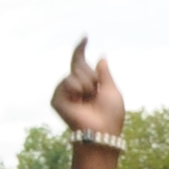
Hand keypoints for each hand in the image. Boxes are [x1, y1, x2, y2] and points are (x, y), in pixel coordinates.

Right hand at [56, 41, 129, 168]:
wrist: (102, 131)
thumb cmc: (110, 115)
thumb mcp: (112, 90)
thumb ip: (105, 74)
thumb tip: (101, 58)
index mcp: (87, 85)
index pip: (81, 63)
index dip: (81, 50)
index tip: (85, 37)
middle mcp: (73, 88)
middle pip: (79, 65)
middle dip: (92, 75)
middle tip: (95, 93)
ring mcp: (64, 94)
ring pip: (76, 73)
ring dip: (88, 84)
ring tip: (89, 99)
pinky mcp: (56, 100)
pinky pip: (68, 81)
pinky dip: (78, 89)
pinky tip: (79, 101)